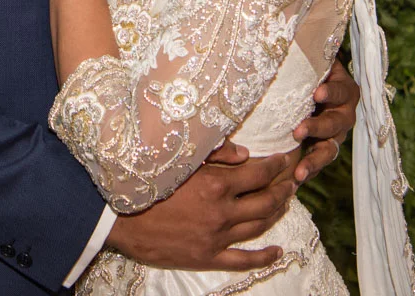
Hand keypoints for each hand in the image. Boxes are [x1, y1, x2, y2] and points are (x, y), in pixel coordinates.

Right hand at [107, 148, 297, 271]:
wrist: (121, 216)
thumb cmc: (148, 180)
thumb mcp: (180, 159)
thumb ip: (215, 153)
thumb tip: (245, 154)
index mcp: (215, 184)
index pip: (257, 174)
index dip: (275, 166)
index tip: (284, 159)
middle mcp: (221, 212)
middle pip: (264, 201)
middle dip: (283, 189)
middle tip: (293, 180)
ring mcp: (216, 237)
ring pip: (258, 227)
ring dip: (276, 214)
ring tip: (286, 203)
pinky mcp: (208, 256)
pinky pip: (243, 260)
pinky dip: (264, 256)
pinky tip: (277, 251)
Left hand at [292, 58, 358, 182]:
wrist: (311, 87)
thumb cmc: (307, 69)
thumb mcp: (312, 60)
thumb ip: (308, 52)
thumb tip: (297, 25)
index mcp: (344, 89)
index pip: (340, 90)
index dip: (330, 92)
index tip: (317, 93)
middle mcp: (343, 114)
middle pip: (336, 124)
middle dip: (317, 128)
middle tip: (298, 130)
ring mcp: (335, 136)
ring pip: (330, 150)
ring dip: (315, 161)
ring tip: (300, 172)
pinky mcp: (322, 150)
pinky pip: (318, 164)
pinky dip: (307, 172)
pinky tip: (294, 182)